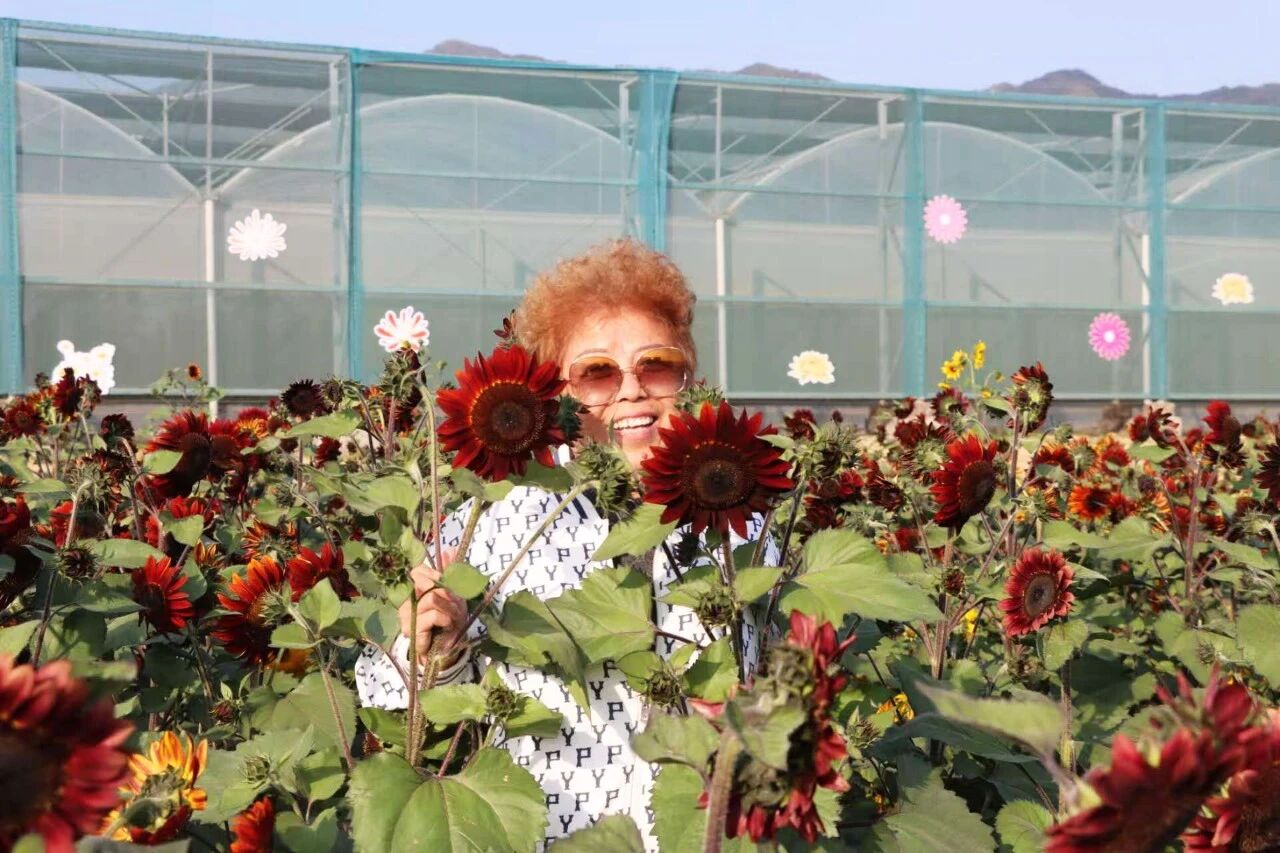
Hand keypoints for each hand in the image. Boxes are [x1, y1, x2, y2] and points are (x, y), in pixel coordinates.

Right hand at [397, 549, 466, 665]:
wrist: (446, 647)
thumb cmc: (447, 619)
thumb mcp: (452, 593)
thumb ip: (449, 572)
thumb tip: (451, 548)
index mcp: (413, 589)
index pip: (417, 570)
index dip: (436, 575)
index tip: (449, 586)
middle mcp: (406, 600)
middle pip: (424, 582)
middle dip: (446, 592)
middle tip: (456, 604)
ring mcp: (407, 615)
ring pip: (433, 598)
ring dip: (451, 608)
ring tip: (454, 617)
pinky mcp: (412, 629)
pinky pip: (434, 614)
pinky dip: (447, 619)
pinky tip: (448, 625)